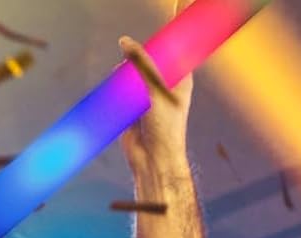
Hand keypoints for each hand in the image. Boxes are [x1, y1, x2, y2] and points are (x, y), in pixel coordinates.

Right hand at [119, 23, 193, 177]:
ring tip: (137, 102)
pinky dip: (117, 88)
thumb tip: (125, 42)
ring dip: (126, 77)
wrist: (153, 159)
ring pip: (129, 66)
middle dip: (140, 55)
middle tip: (147, 80)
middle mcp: (164, 79)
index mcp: (180, 76)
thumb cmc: (166, 128)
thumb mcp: (157, 91)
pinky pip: (118, 81)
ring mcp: (146, 88)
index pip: (179, 44)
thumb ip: (143, 63)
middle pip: (149, 52)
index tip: (183, 0)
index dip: (179, 22)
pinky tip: (125, 105)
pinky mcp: (130, 98)